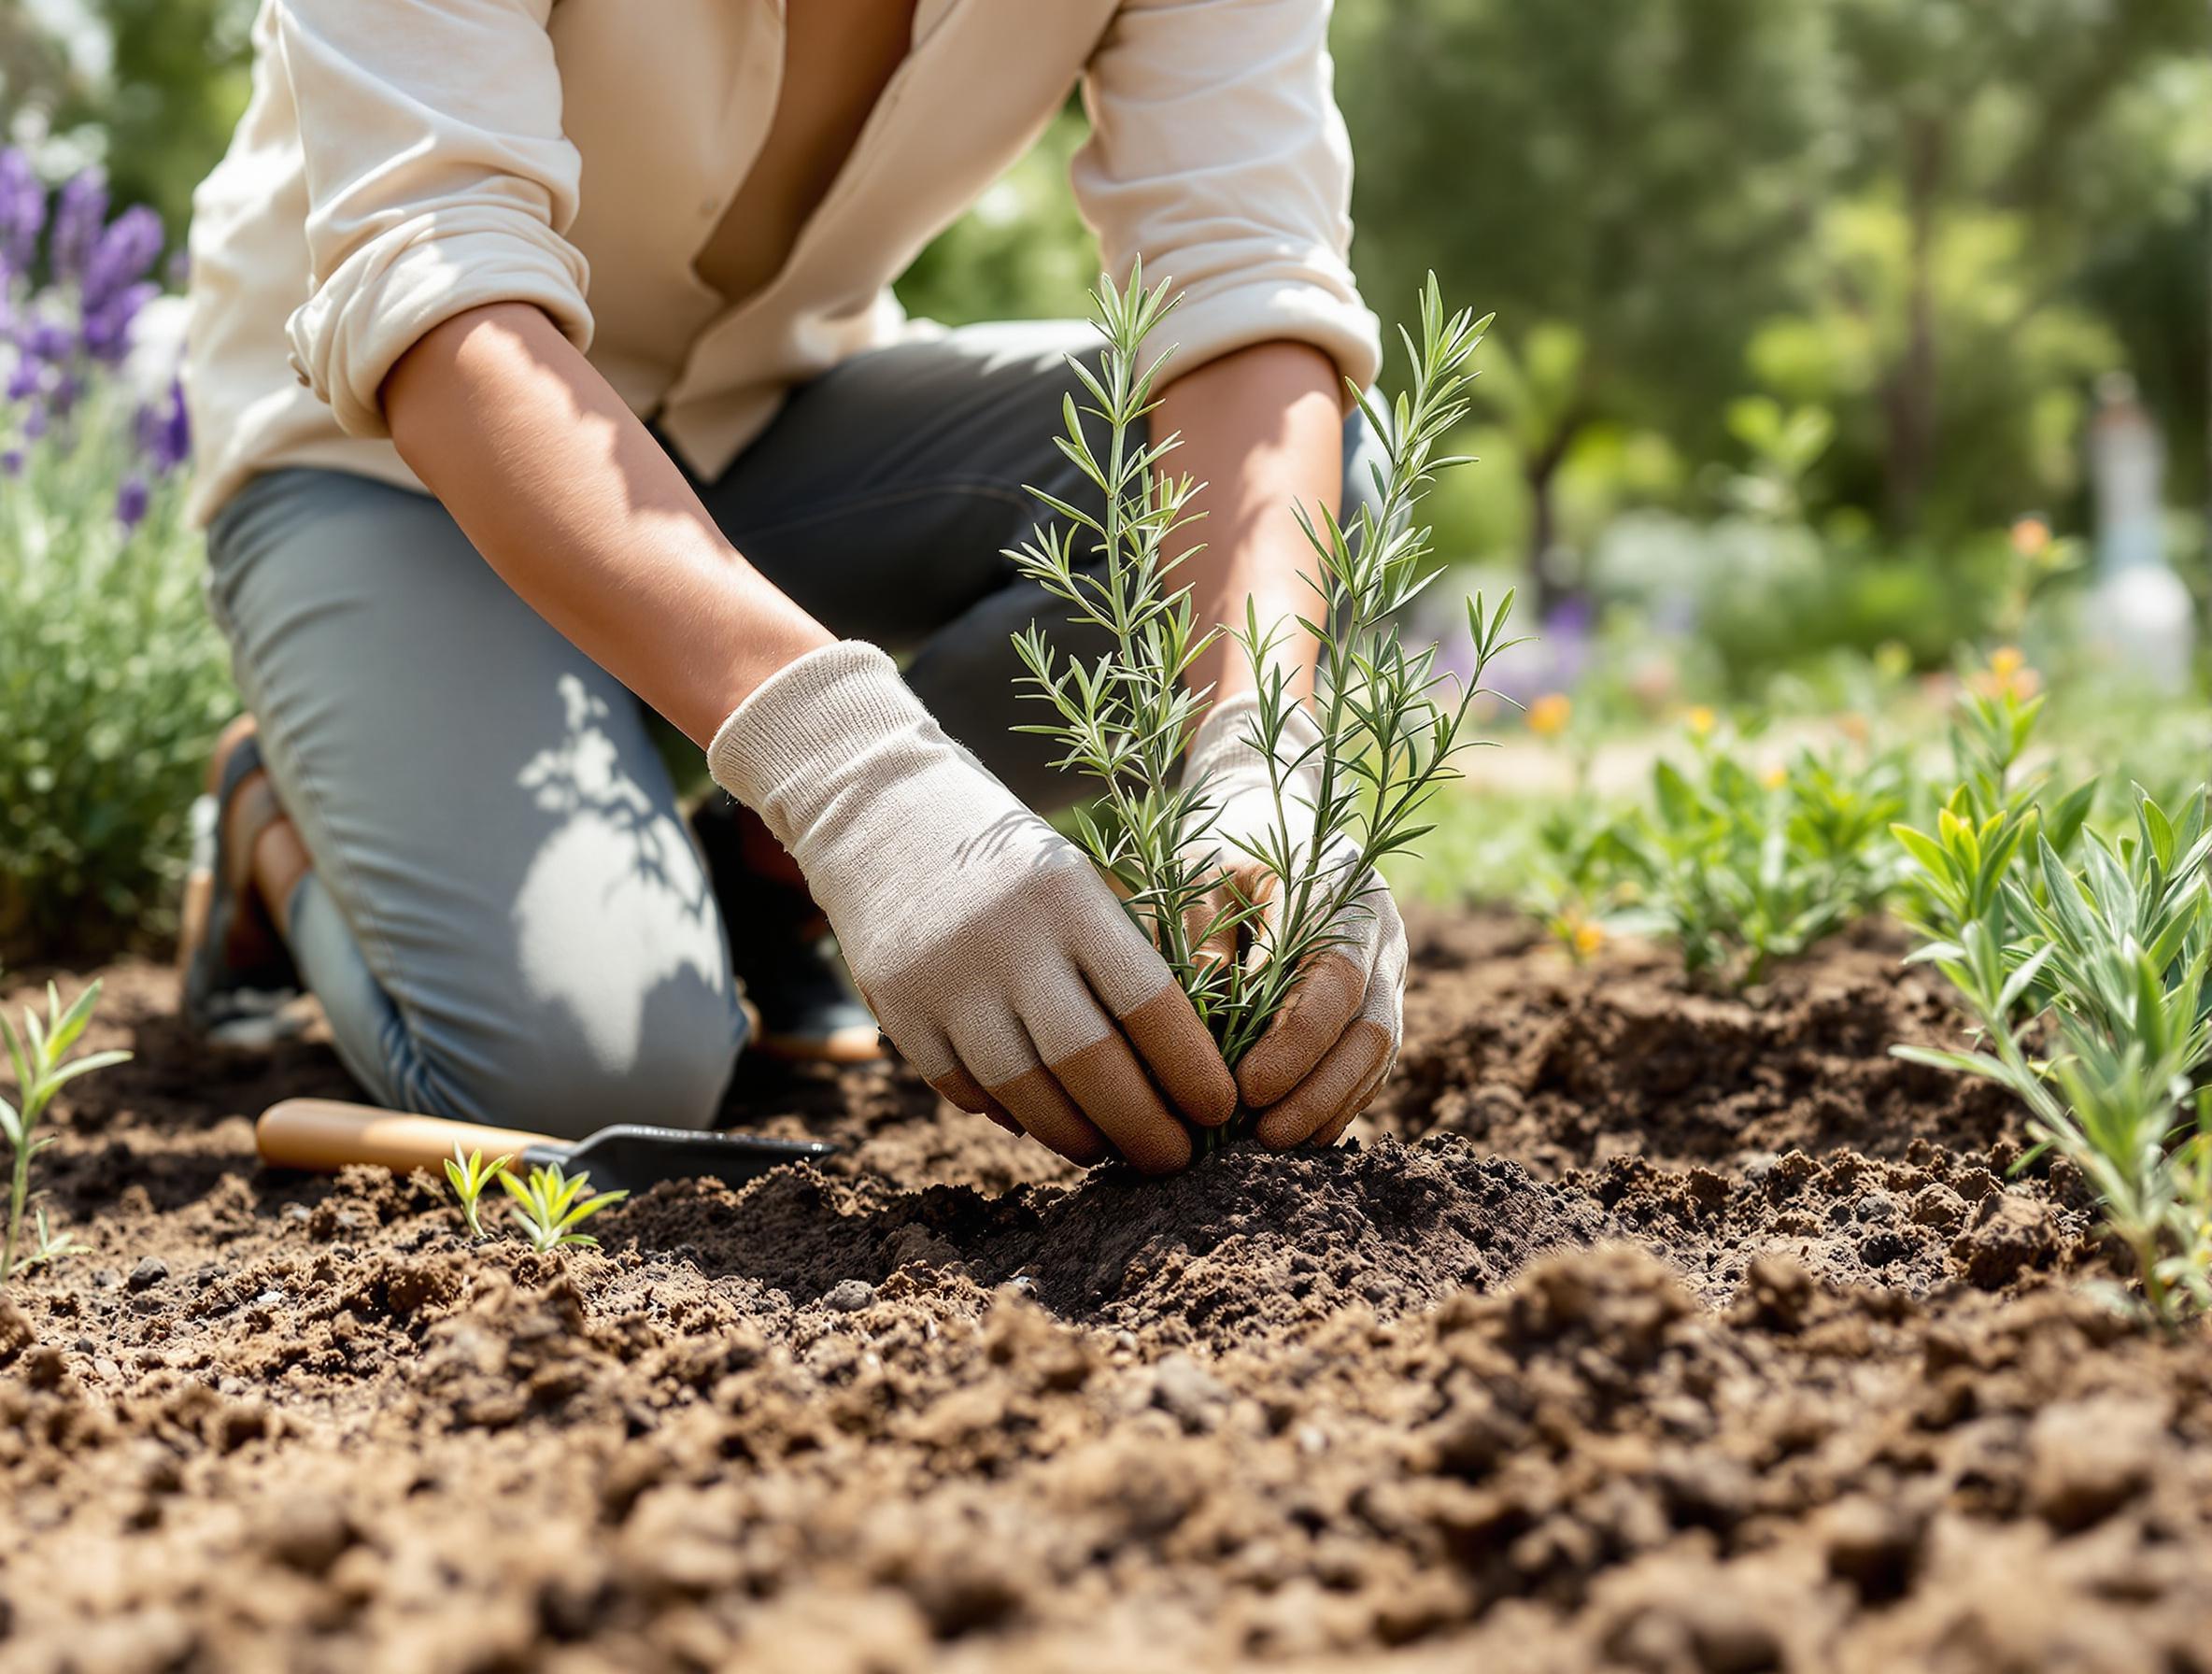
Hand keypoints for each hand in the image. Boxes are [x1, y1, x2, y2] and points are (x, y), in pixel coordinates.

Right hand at [709, 642, 1235, 1171]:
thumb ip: (1116, 959)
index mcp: (1068, 896)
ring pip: (1026, 1093)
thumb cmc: (1007, 858)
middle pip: (1090, 1063)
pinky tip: (1042, 1121)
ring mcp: (945, 978)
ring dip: (1078, 1136)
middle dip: (1144, 1127)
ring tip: (1111, 1147)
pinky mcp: (898, 1009)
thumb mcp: (1072, 880)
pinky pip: (966, 1090)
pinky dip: (1011, 1117)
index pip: (1149, 1002)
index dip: (1191, 1070)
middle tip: (1176, 1158)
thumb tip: (1178, 1067)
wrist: (878, 811)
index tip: (1220, 1110)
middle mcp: (1006, 938)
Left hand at [1181, 693, 1405, 1148]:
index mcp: (1343, 893)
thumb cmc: (1222, 836)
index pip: (1334, 982)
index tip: (1246, 1089)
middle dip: (1317, 1092)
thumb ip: (1203, 937)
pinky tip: (1291, 1134)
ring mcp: (1387, 969)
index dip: (1297, 1044)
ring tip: (1270, 1146)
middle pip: (1371, 1031)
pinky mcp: (1376, 998)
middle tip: (1259, 1136)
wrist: (1269, 803)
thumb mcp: (1200, 867)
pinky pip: (1369, 1062)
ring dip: (1328, 1107)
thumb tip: (1208, 1027)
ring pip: (1377, 1054)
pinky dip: (1335, 1102)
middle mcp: (1380, 933)